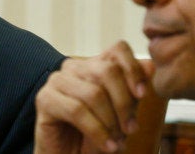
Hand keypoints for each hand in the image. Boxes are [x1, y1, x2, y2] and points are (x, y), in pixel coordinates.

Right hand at [34, 41, 153, 153]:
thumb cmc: (97, 135)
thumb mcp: (122, 113)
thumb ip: (134, 89)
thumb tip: (150, 65)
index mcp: (94, 64)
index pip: (118, 49)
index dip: (133, 69)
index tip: (142, 95)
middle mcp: (74, 66)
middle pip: (107, 70)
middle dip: (124, 103)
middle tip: (131, 129)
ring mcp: (57, 80)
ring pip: (93, 93)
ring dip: (111, 122)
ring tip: (117, 143)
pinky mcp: (44, 99)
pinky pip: (77, 111)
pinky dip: (97, 131)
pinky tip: (107, 146)